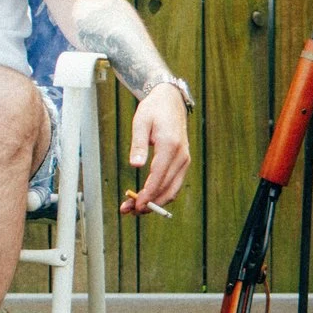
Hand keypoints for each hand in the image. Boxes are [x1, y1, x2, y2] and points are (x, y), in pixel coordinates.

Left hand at [122, 82, 190, 213]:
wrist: (170, 101)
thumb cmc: (153, 110)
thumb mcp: (140, 122)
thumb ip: (138, 144)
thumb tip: (135, 165)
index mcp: (170, 146)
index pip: (159, 177)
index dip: (148, 194)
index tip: (136, 206)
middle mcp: (181, 156)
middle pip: (167, 188)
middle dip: (149, 203)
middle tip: (128, 211)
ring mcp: (184, 160)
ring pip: (172, 190)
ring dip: (155, 202)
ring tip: (134, 208)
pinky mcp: (183, 162)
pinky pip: (174, 184)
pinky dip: (161, 194)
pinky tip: (146, 198)